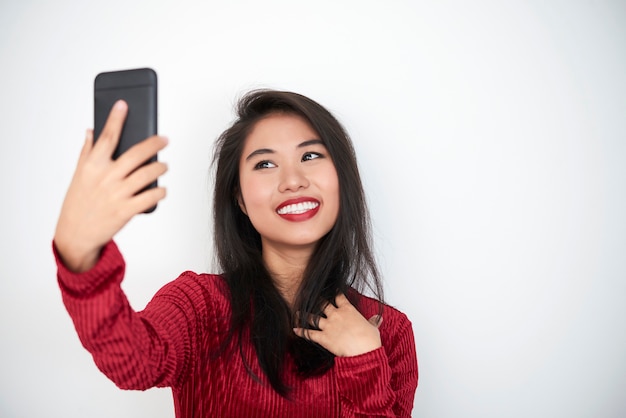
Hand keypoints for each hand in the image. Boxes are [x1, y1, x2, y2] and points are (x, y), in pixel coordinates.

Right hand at [54, 100, 167, 271]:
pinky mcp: (126, 211)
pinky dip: (160, 192)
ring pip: (147, 174)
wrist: (75, 234)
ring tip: (164, 165)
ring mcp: (116, 194)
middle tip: (164, 138)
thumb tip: (91, 131)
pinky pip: (150, 197)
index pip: (107, 137)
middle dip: (154, 143)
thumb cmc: (78, 202)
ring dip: (160, 167)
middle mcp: (105, 177)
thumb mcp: (79, 175)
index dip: (116, 119)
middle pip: (135, 154)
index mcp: (92, 166)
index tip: (123, 105)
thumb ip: (87, 152)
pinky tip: (162, 189)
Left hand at [293, 293, 382, 356]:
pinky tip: (294, 330)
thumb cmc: (369, 340)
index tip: (330, 290)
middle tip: (309, 297)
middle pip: (323, 304)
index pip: (339, 297)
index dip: (334, 293)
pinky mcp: (323, 338)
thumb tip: (378, 319)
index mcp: (348, 310)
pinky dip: (301, 332)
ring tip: (297, 312)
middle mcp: (336, 315)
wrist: (364, 352)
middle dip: (316, 301)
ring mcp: (328, 326)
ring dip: (304, 315)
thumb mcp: (373, 328)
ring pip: (313, 317)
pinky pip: (309, 333)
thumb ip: (373, 322)